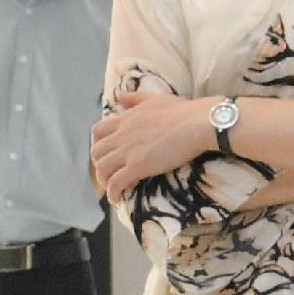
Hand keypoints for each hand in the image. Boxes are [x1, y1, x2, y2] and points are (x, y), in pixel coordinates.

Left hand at [92, 92, 222, 201]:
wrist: (197, 123)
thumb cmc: (182, 111)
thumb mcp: (155, 98)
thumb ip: (136, 99)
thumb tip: (120, 96)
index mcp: (126, 119)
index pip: (98, 131)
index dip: (97, 144)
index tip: (105, 153)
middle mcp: (122, 135)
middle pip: (96, 152)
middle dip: (98, 165)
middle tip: (109, 173)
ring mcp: (128, 151)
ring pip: (102, 169)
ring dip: (104, 181)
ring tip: (112, 188)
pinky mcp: (138, 166)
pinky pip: (116, 182)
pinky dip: (112, 193)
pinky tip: (117, 199)